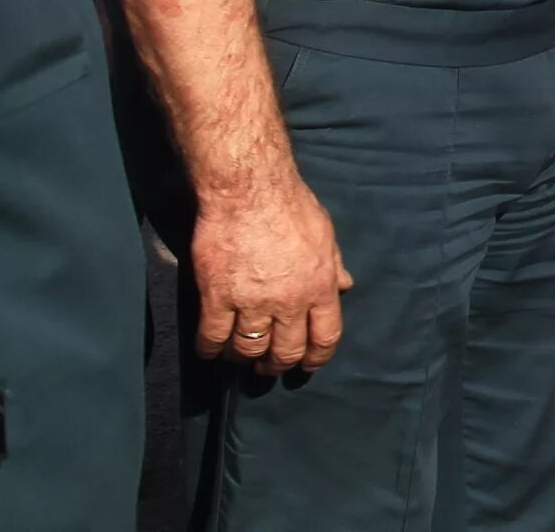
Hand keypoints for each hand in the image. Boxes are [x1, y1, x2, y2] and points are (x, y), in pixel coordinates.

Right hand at [191, 174, 350, 376]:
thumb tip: (344, 287)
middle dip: (277, 365)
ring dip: (243, 358)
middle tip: (268, 366)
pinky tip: (210, 349)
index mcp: (319, 286)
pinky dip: (210, 349)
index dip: (316, 358)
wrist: (249, 189)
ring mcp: (251, 302)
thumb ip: (334, 266)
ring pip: (248, 350)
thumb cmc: (290, 205)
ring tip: (238, 355)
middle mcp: (289, 301)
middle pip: (285, 352)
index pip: (325, 338)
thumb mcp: (325, 234)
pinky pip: (212, 337)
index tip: (307, 364)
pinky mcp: (217, 297)